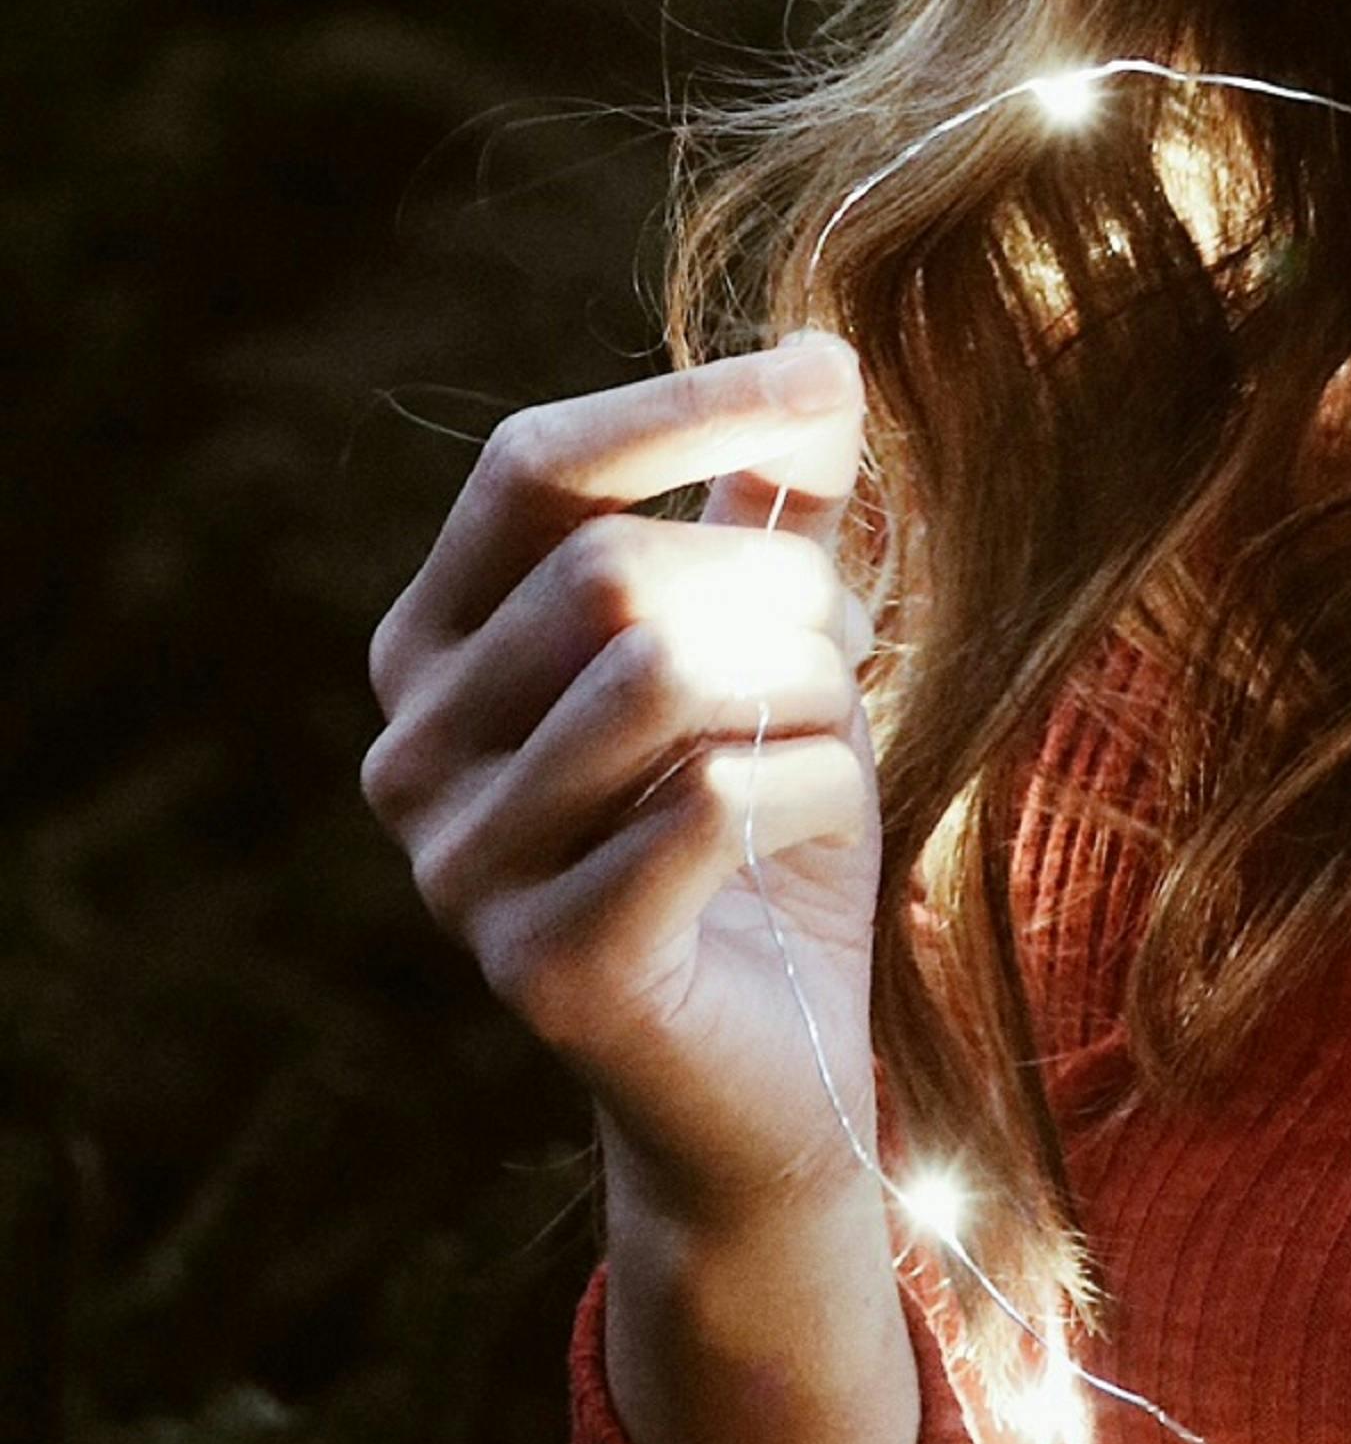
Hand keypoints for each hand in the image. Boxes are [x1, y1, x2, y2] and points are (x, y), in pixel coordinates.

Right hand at [362, 337, 886, 1253]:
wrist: (775, 1084)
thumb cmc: (763, 845)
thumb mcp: (771, 653)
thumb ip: (770, 516)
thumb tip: (821, 358)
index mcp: (435, 652)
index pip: (533, 470)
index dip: (683, 408)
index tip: (829, 376)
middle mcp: (410, 754)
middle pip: (608, 571)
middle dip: (774, 588)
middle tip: (846, 647)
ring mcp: (457, 869)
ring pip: (665, 675)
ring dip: (805, 688)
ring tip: (829, 740)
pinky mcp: (547, 965)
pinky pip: (718, 801)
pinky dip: (818, 787)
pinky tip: (823, 828)